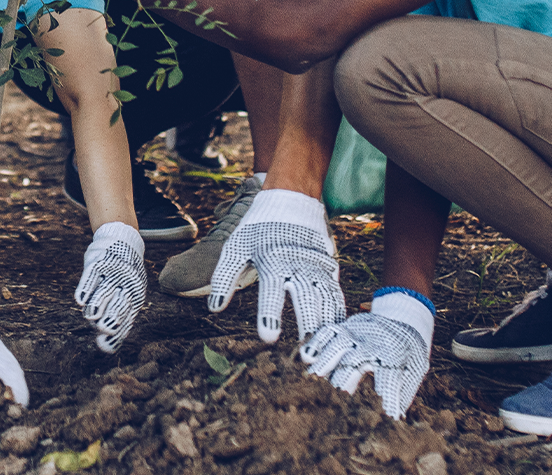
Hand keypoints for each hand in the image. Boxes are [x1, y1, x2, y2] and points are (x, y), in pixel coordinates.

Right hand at [75, 222, 146, 352]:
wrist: (123, 242)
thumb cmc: (123, 278)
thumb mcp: (127, 296)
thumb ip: (117, 321)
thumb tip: (105, 347)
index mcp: (135, 297)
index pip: (126, 318)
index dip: (116, 332)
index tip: (105, 345)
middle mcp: (126, 285)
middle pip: (118, 304)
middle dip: (111, 317)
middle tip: (104, 329)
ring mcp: (113, 272)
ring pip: (104, 291)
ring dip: (98, 304)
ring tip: (92, 317)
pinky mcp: (100, 261)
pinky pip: (92, 275)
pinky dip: (86, 287)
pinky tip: (80, 300)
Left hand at [208, 188, 345, 343]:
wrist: (290, 198)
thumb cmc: (258, 227)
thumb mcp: (236, 247)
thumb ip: (224, 277)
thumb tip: (214, 308)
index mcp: (272, 260)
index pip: (271, 291)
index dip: (269, 315)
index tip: (269, 339)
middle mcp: (297, 264)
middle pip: (305, 298)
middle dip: (307, 325)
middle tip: (306, 354)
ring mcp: (316, 265)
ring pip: (325, 296)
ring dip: (325, 323)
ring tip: (323, 347)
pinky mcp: (328, 266)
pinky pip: (335, 291)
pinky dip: (337, 310)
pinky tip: (336, 329)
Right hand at [299, 292, 433, 419]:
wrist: (405, 315)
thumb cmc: (410, 350)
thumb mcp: (415, 369)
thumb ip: (404, 392)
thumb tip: (396, 418)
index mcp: (393, 355)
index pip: (389, 380)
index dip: (387, 400)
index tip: (385, 416)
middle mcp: (373, 343)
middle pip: (354, 363)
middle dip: (344, 383)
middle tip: (334, 401)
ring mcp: (356, 332)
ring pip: (337, 347)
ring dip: (324, 365)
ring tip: (312, 380)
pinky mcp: (345, 325)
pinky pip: (327, 332)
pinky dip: (316, 343)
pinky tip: (307, 358)